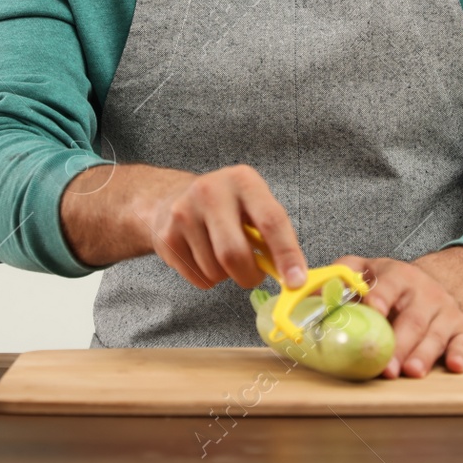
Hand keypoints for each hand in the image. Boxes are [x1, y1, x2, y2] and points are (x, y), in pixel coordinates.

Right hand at [141, 164, 307, 290]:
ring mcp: (184, 213)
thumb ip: (273, 233)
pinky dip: (207, 278)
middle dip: (249, 276)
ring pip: (215, 271)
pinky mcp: (167, 237)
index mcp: (243, 180)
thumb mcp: (252, 205)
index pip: (270, 220)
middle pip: (234, 253)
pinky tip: (203, 257)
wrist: (170, 198)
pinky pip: (197, 278)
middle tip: (252, 276)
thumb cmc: (224, 206)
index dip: (286, 254)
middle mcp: (211, 192)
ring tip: (221, 255)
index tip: (296, 281)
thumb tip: (293, 275)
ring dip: (226, 276)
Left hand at [332, 252, 462, 378]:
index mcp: (397, 276)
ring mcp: (444, 309)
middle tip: (386, 366)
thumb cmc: (390, 285)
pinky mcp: (461, 327)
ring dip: (424, 354)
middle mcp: (423, 291)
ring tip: (411, 372)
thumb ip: (339, 278)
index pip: (388, 285)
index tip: (373, 311)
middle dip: (399, 343)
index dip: (380, 298)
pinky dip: (460, 353)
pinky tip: (454, 366)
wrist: (432, 284)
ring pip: (435, 333)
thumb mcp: (365, 271)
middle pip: (412, 318)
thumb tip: (305, 292)